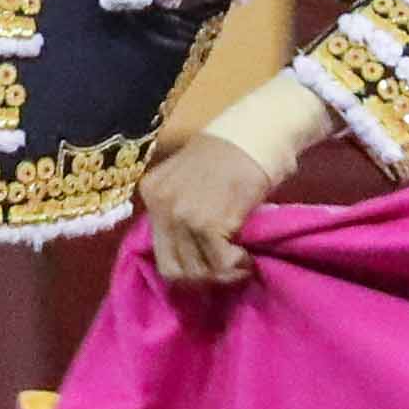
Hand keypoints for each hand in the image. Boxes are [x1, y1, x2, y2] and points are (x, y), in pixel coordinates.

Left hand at [136, 130, 282, 290]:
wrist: (257, 132)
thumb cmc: (232, 152)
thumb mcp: (190, 177)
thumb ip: (181, 208)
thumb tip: (191, 253)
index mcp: (152, 192)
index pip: (159, 251)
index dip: (186, 265)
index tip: (208, 264)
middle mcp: (160, 205)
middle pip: (174, 268)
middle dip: (203, 276)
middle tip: (226, 268)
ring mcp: (181, 215)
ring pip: (197, 271)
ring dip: (222, 273)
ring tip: (239, 261)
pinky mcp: (208, 224)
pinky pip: (220, 263)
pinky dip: (236, 266)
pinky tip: (246, 258)